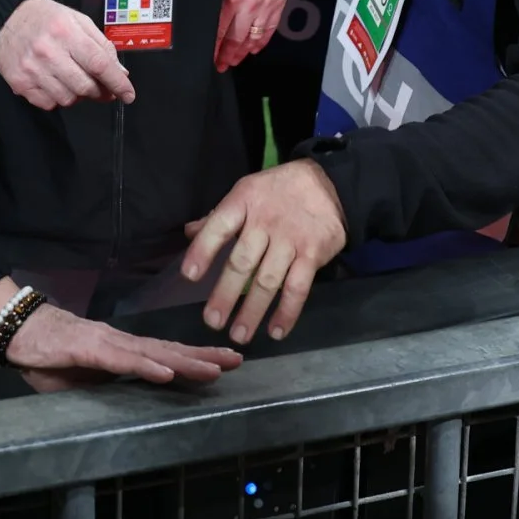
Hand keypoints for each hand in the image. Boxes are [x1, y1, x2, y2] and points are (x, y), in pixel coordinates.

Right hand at [0, 0, 134, 109]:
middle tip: (102, 88)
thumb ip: (102, 46)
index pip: (99, 64)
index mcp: (66, 32)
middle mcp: (48, 51)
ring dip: (77, 95)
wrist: (7, 17)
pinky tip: (55, 83)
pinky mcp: (20, 82)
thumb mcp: (79, 21)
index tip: (128, 94)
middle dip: (100, 92)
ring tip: (73, 80)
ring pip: (68, 99)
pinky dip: (57, 98)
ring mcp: (32, 69)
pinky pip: (48, 103)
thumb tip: (120, 74)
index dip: (117, 83)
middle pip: (85, 86)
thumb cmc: (46, 18)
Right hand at [0, 278, 240, 390]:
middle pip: (169, 350)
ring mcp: (105, 343)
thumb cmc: (43, 353)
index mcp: (119, 351)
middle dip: (204, 356)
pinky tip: (166, 372)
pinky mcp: (87, 348)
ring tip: (215, 369)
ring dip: (186, 361)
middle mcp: (119, 342)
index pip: (164, 355)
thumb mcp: (75, 382)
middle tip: (238, 360)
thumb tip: (120, 402)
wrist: (13, 328)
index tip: (223, 364)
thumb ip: (99, 388)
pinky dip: (145, 366)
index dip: (194, 359)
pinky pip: (121, 360)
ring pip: (154, 354)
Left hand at [180, 158, 347, 343]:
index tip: (189, 276)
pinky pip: (298, 288)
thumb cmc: (278, 191)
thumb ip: (219, 217)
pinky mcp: (312, 254)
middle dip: (226, 294)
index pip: (219, 227)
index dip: (203, 251)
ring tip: (239, 335)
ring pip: (268, 281)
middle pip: (242, 262)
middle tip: (212, 322)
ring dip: (253, 311)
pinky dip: (287, 312)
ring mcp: (290, 239)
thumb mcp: (246, 192)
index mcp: (244, 202)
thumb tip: (189, 233)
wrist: (329, 183)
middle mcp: (265, 222)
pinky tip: (275, 331)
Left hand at [214, 0, 290, 71]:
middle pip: (235, 40)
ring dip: (243, 52)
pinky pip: (269, 30)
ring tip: (234, 60)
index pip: (219, 31)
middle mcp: (248, 7)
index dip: (214, 48)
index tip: (209, 57)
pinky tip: (254, 49)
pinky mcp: (278, 5)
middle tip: (221, 65)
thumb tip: (207, 15)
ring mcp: (265, 8)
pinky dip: (261, 42)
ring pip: (253, 39)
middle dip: (227, 55)